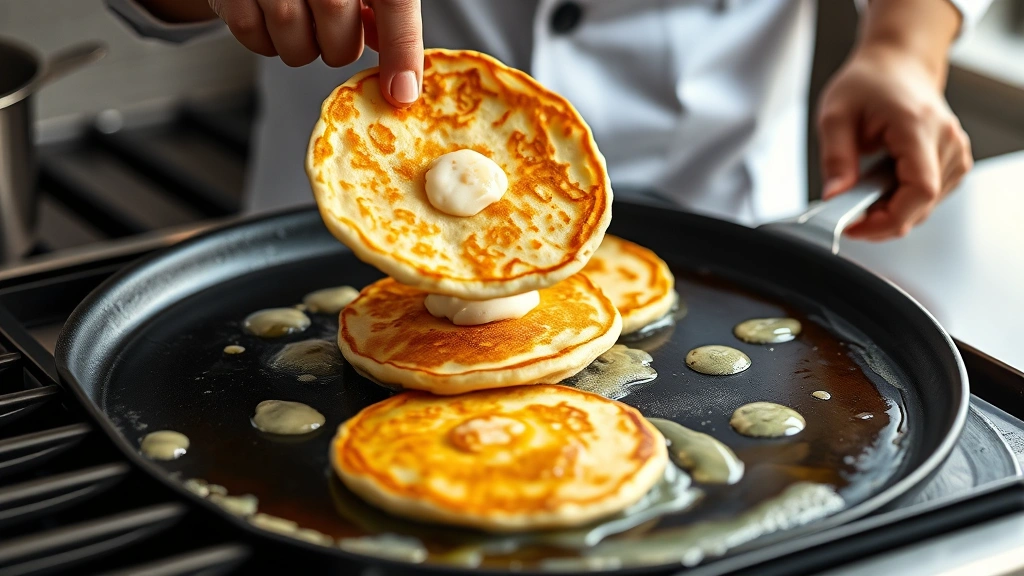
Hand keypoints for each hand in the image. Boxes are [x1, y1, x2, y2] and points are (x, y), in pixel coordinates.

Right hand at [208, 0, 422, 106]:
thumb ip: (381, 8)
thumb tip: (400, 73)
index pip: (394, 2)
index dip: (401, 51)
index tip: (401, 94)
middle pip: (340, 31)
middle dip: (340, 47)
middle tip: (331, 31)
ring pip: (296, 44)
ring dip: (302, 48)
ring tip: (297, 19)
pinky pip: (253, 35)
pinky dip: (265, 41)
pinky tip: (267, 16)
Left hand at [816, 45, 971, 239]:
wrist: (897, 65)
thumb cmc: (869, 83)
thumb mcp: (835, 115)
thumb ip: (835, 158)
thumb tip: (835, 196)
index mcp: (918, 126)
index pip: (920, 190)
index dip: (888, 219)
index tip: (856, 227)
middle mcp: (946, 139)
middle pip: (922, 204)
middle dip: (881, 219)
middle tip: (848, 210)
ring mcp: (955, 151)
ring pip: (926, 206)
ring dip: (891, 210)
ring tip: (863, 189)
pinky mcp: (954, 160)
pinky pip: (929, 197)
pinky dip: (902, 201)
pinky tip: (882, 185)